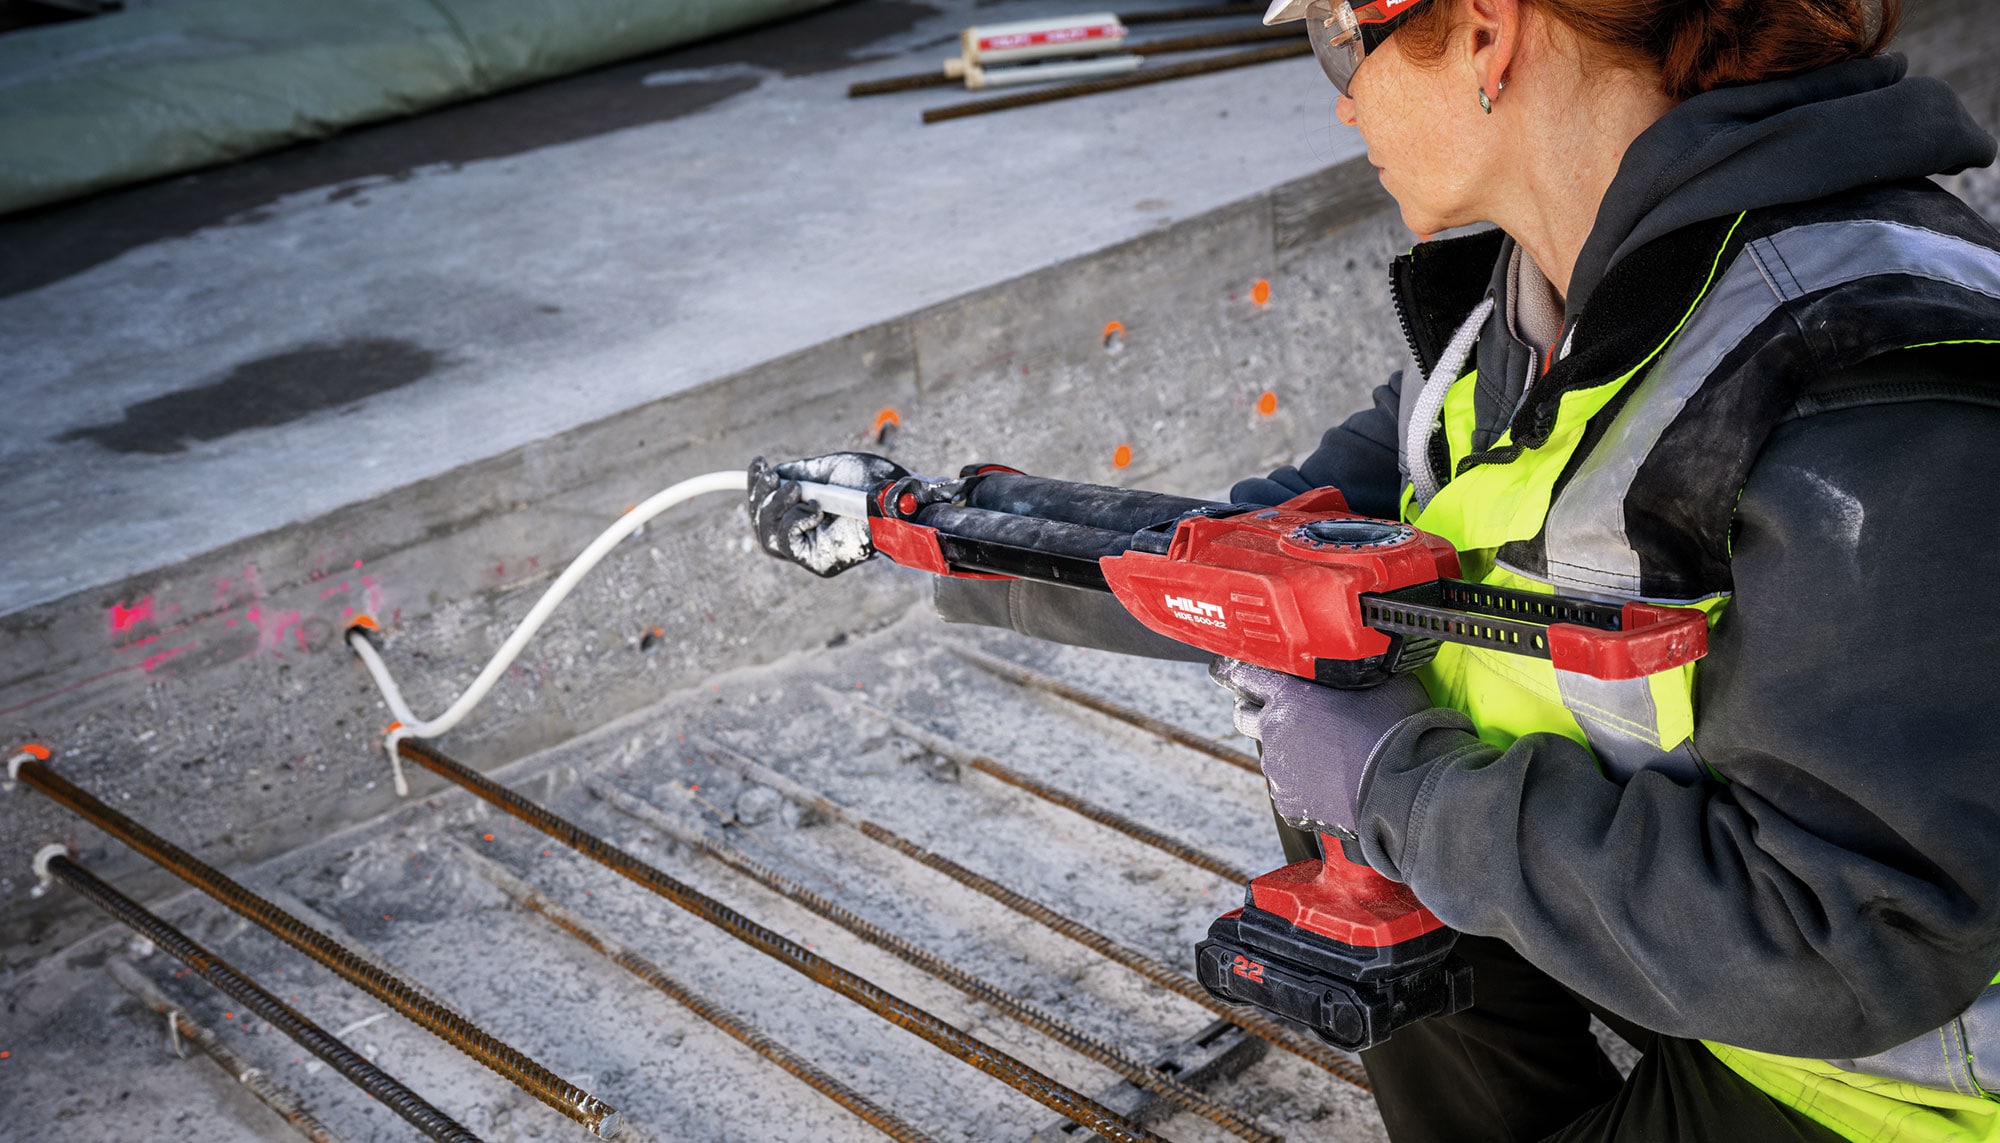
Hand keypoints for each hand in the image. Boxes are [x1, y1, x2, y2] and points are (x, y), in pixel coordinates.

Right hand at [748, 453, 907, 577]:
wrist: (901, 496)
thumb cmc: (874, 484)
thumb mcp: (830, 470)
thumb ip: (801, 475)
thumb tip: (775, 475)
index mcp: (807, 517)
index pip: (768, 512)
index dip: (757, 489)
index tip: (759, 462)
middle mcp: (808, 538)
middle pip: (762, 528)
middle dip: (759, 498)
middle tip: (773, 477)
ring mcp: (813, 553)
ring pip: (769, 538)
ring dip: (775, 507)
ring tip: (796, 490)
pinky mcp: (821, 563)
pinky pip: (788, 545)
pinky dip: (792, 521)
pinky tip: (813, 508)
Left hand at [1210, 658, 1431, 836]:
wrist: (1405, 786)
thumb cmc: (1396, 730)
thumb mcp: (1377, 682)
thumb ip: (1351, 672)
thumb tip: (1357, 660)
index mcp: (1289, 695)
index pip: (1242, 674)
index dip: (1239, 672)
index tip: (1233, 672)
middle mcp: (1274, 730)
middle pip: (1244, 715)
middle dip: (1255, 711)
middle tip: (1281, 713)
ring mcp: (1279, 769)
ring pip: (1272, 754)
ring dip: (1289, 751)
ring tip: (1327, 755)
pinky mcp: (1289, 802)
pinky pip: (1289, 788)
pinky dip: (1304, 784)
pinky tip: (1333, 781)